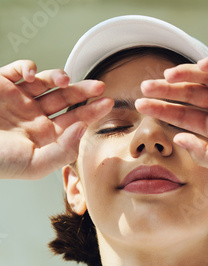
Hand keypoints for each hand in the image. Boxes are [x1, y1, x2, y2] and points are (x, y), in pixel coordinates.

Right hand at [0, 60, 113, 179]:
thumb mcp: (35, 165)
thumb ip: (63, 151)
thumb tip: (83, 129)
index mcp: (45, 137)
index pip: (74, 122)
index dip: (91, 112)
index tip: (107, 104)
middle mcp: (35, 117)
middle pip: (65, 101)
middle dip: (83, 93)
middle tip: (100, 86)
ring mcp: (19, 100)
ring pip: (46, 83)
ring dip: (58, 78)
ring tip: (65, 80)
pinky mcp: (2, 85)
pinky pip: (19, 70)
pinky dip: (28, 68)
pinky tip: (33, 75)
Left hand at [136, 53, 207, 179]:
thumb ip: (204, 154)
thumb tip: (177, 140)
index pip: (183, 116)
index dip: (162, 109)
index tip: (140, 105)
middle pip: (189, 94)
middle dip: (167, 90)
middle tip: (145, 87)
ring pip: (205, 76)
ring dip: (186, 74)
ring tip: (167, 76)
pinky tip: (200, 64)